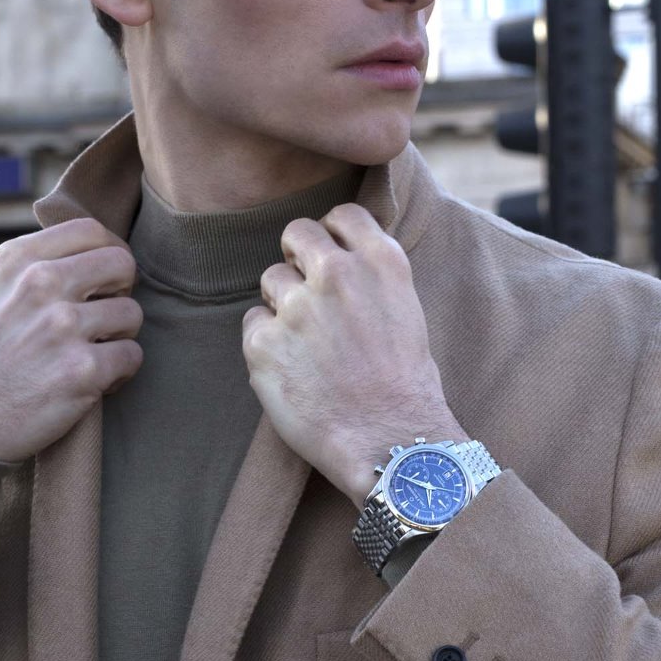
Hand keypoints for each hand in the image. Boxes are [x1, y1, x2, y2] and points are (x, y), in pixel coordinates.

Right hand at [0, 219, 143, 461]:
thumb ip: (37, 264)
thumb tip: (97, 248)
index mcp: (18, 259)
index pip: (90, 230)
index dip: (106, 254)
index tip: (99, 282)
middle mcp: (40, 284)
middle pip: (122, 264)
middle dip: (120, 292)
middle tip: (101, 317)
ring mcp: (62, 326)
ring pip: (132, 314)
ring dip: (119, 337)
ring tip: (89, 354)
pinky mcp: (82, 370)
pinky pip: (132, 356)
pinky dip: (118, 373)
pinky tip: (90, 381)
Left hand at [241, 202, 465, 504]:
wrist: (392, 444)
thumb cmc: (405, 388)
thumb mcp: (406, 312)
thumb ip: (371, 277)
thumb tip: (338, 256)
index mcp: (381, 262)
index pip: (341, 216)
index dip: (331, 237)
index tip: (330, 259)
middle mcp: (338, 274)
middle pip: (296, 234)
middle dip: (299, 260)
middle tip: (310, 300)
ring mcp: (296, 306)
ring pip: (271, 281)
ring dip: (282, 307)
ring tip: (309, 349)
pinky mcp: (263, 342)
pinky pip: (253, 325)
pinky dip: (267, 346)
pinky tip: (295, 373)